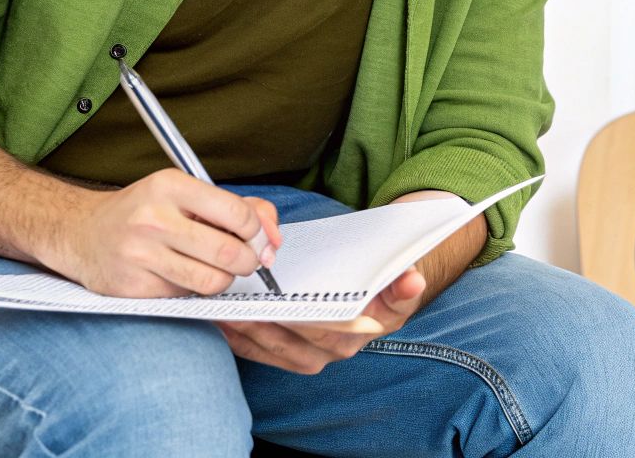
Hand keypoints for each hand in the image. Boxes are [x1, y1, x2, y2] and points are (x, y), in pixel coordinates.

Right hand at [50, 168, 282, 297]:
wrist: (81, 234)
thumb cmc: (144, 211)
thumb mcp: (187, 193)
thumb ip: (240, 207)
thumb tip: (274, 239)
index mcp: (171, 186)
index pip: (238, 215)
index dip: (257, 233)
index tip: (255, 238)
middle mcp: (154, 219)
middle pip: (230, 253)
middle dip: (248, 262)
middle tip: (243, 260)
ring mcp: (140, 255)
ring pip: (212, 282)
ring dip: (223, 280)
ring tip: (212, 268)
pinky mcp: (133, 287)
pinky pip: (186, 297)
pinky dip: (193, 291)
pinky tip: (180, 276)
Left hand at [213, 266, 425, 374]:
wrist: (378, 293)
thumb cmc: (384, 282)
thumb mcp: (401, 279)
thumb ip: (405, 281)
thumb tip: (412, 281)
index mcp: (358, 333)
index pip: (325, 331)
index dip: (301, 323)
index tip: (280, 308)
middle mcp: (332, 351)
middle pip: (291, 344)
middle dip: (262, 327)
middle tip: (237, 307)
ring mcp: (309, 355)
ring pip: (271, 350)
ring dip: (245, 333)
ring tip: (224, 311)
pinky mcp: (288, 352)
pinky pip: (260, 351)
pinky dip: (238, 338)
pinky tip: (222, 319)